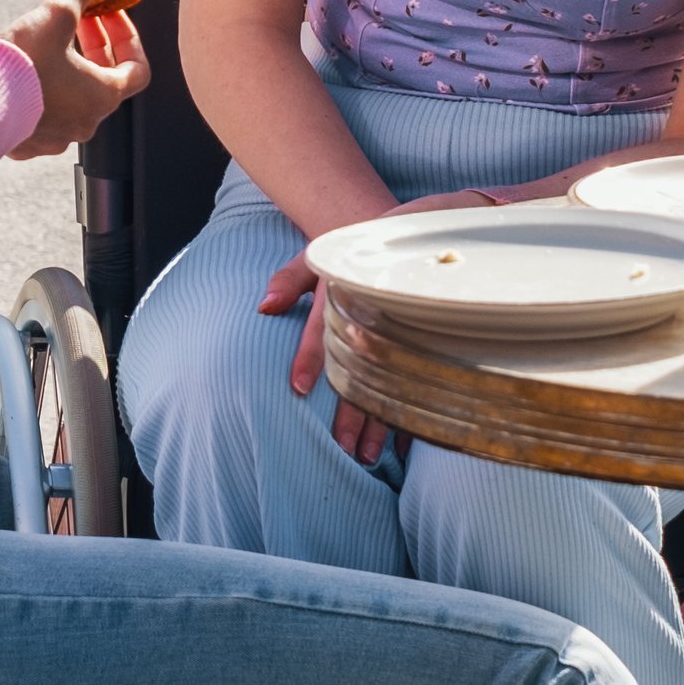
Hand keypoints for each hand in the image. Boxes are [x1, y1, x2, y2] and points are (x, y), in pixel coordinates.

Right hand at [0, 0, 147, 161]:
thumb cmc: (21, 64)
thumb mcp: (55, 16)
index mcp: (103, 96)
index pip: (137, 69)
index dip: (127, 37)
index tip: (108, 15)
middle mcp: (86, 122)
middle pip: (104, 79)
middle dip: (94, 44)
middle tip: (80, 18)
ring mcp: (57, 137)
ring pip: (73, 97)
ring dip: (68, 67)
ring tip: (47, 42)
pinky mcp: (29, 142)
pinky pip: (44, 114)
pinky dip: (42, 90)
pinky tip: (24, 71)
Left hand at [251, 186, 498, 425]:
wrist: (412, 227)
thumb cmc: (355, 245)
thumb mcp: (321, 252)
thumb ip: (291, 278)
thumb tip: (263, 307)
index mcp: (347, 292)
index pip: (324, 328)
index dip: (310, 357)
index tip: (296, 388)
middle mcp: (376, 315)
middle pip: (360, 368)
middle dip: (352, 411)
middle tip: (342, 449)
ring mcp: (402, 329)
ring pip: (390, 382)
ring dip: (381, 423)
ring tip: (370, 457)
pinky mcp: (420, 339)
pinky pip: (414, 382)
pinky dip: (409, 412)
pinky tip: (404, 445)